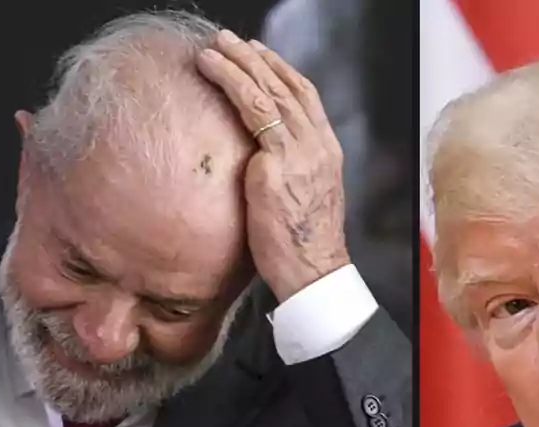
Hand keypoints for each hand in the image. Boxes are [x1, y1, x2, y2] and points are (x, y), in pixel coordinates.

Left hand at [197, 30, 349, 302]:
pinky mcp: (275, 164)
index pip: (307, 99)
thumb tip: (259, 168)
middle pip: (288, 87)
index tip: (260, 58)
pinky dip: (230, 82)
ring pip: (268, 91)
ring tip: (213, 48)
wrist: (313, 273)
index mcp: (327, 154)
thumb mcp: (301, 203)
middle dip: (257, 59)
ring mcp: (299, 152)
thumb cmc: (302, 250)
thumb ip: (287, 176)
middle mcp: (317, 146)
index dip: (282, 73)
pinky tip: (211, 70)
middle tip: (230, 40)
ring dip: (239, 62)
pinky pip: (252, 110)